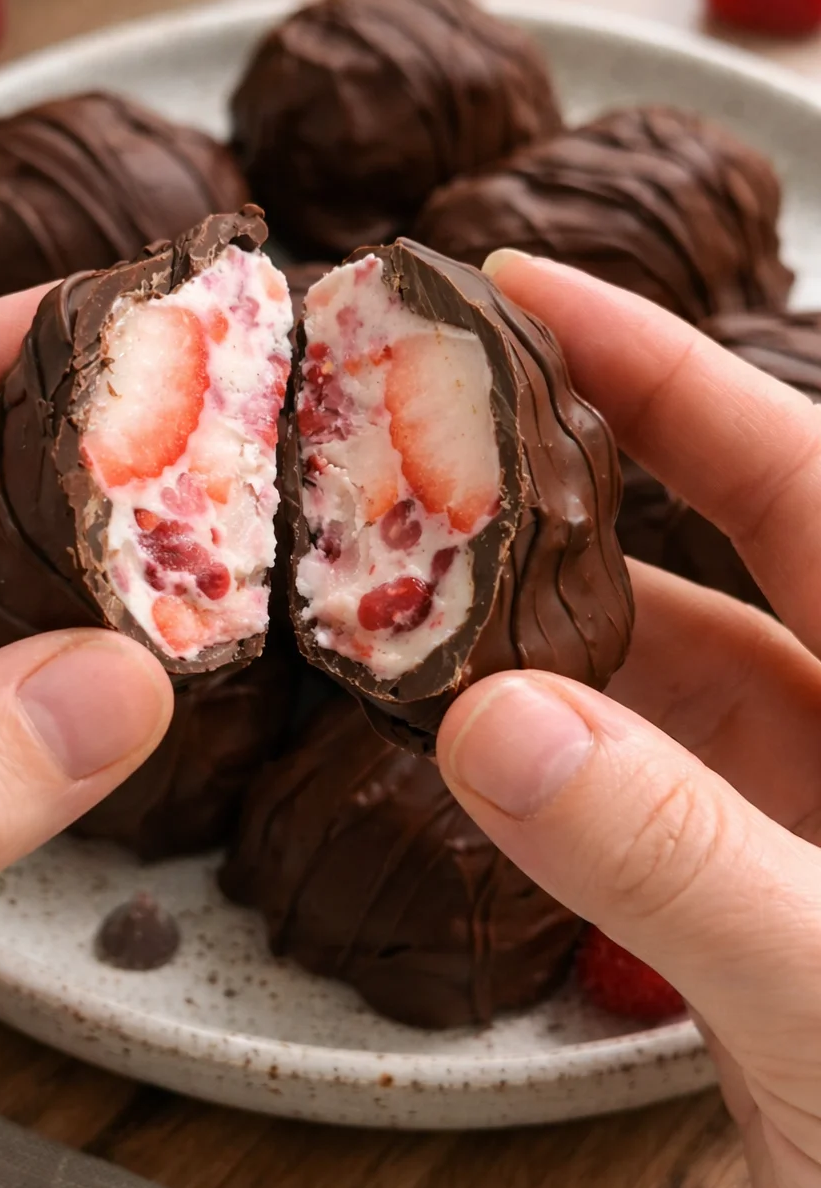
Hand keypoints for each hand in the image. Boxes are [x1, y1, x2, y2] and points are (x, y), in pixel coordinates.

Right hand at [435, 251, 820, 1187]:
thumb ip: (672, 854)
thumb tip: (492, 725)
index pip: (794, 469)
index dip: (658, 364)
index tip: (517, 284)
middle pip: (715, 554)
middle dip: (568, 487)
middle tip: (426, 424)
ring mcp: (817, 822)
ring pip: (663, 678)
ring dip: (538, 638)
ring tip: (407, 582)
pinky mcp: (759, 904)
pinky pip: (636, 788)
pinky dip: (548, 757)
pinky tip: (464, 734)